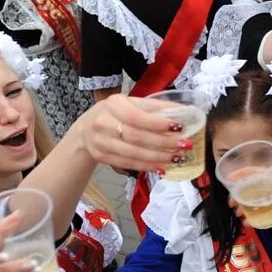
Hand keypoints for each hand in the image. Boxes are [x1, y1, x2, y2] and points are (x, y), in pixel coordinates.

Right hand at [74, 95, 188, 173]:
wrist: (85, 130)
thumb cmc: (115, 114)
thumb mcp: (131, 104)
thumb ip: (156, 107)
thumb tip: (186, 111)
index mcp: (113, 104)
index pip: (137, 116)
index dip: (158, 123)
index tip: (179, 127)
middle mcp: (103, 122)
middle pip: (137, 136)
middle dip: (164, 142)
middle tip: (184, 145)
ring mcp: (100, 141)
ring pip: (133, 153)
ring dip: (158, 157)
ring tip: (177, 158)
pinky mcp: (101, 156)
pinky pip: (127, 163)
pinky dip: (146, 166)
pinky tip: (161, 167)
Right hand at [230, 170, 271, 227]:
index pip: (258, 173)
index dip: (242, 175)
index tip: (229, 179)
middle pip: (252, 190)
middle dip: (239, 195)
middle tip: (232, 203)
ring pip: (255, 204)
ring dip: (244, 208)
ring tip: (238, 213)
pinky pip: (263, 218)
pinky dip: (254, 220)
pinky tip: (248, 224)